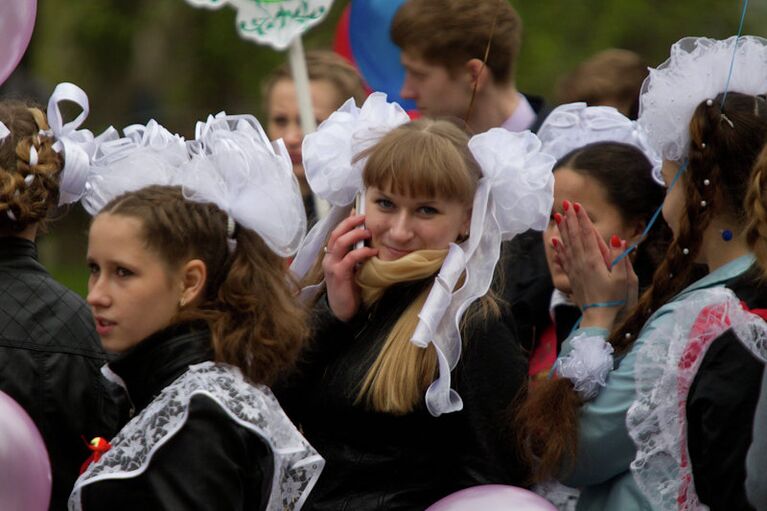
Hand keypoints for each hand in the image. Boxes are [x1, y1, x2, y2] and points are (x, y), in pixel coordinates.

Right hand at [323, 214, 377, 321]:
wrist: (343, 311)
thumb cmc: (349, 289)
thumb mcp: (352, 268)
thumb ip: (355, 255)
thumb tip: (366, 240)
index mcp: (332, 256)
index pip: (336, 233)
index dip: (346, 221)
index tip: (358, 212)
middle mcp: (329, 258)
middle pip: (336, 234)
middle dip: (350, 223)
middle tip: (364, 218)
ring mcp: (332, 266)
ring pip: (340, 243)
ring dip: (355, 234)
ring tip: (368, 232)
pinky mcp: (339, 275)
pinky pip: (350, 258)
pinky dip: (361, 252)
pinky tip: (372, 251)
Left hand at [552, 201, 636, 329]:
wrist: (598, 318)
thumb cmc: (614, 299)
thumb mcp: (624, 279)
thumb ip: (620, 258)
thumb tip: (618, 239)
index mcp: (594, 261)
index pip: (587, 235)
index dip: (582, 219)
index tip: (577, 205)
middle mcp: (581, 262)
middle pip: (574, 236)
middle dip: (570, 219)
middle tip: (565, 203)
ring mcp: (575, 269)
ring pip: (567, 245)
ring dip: (563, 230)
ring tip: (558, 216)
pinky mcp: (572, 277)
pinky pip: (563, 259)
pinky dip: (558, 248)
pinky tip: (554, 241)